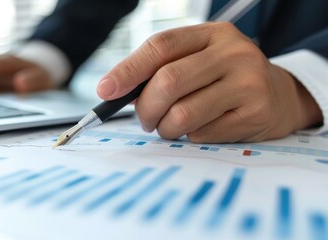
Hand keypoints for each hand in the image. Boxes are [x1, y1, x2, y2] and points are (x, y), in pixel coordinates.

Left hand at [97, 22, 322, 142]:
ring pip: (182, 114)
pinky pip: (201, 134)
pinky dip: (189, 136)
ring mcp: (248, 83)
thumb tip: (116, 91)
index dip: (128, 70)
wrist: (279, 95)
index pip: (161, 46)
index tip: (105, 91)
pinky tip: (200, 128)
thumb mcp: (199, 60)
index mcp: (212, 34)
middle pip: (168, 82)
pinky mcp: (254, 113)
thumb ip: (162, 69)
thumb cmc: (225, 78)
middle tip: (144, 120)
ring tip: (169, 126)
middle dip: (145, 108)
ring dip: (165, 127)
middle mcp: (233, 53)